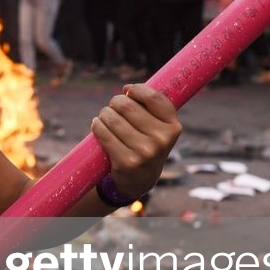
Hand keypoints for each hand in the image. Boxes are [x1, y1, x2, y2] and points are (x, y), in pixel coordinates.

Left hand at [91, 83, 181, 199]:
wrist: (140, 179)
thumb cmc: (147, 144)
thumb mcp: (158, 128)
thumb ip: (150, 108)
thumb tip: (127, 89)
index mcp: (173, 127)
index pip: (154, 98)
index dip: (137, 89)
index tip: (128, 90)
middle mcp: (162, 140)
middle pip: (129, 107)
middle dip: (116, 102)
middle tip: (113, 106)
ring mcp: (145, 152)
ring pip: (114, 119)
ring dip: (104, 114)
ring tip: (104, 116)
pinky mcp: (126, 162)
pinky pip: (104, 135)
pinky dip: (97, 126)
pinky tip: (97, 124)